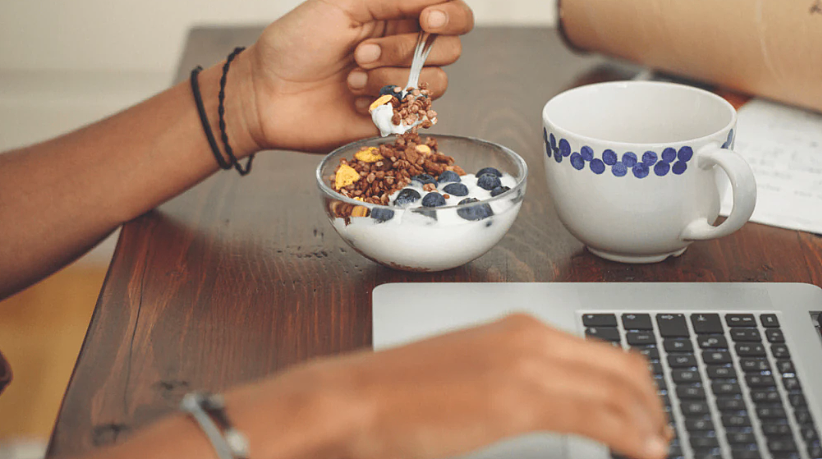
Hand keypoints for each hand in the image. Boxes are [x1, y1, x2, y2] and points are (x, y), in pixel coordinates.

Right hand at [231, 314, 670, 458]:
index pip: (601, 353)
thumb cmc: (397, 393)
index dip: (634, 387)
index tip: (645, 415)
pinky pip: (599, 416)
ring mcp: (527, 364)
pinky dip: (631, 436)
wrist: (352, 397)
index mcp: (518, 328)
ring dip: (647, 422)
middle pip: (621, 368)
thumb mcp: (467, 376)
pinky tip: (643, 453)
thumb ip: (509, 382)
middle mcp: (530, 336)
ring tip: (655, 448)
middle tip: (659, 435)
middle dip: (650, 405)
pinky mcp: (520, 398)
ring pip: (619, 391)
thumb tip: (539, 402)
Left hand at [237, 0, 472, 152]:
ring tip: (351, 78)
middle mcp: (405, 49)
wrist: (267, 94)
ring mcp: (401, 85)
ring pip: (436, 82)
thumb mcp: (342, 3)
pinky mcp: (394, 118)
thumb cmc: (297, 43)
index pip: (453, 12)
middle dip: (405, 50)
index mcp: (396, 15)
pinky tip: (352, 101)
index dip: (450, 15)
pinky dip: (384, 104)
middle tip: (360, 53)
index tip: (426, 18)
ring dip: (390, 78)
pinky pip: (415, 113)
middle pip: (449, 48)